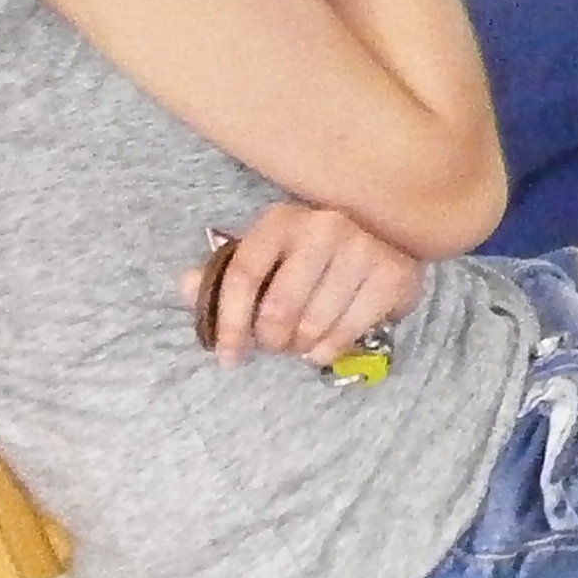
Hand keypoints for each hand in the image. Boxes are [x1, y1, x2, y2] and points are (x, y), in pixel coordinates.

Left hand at [182, 202, 423, 367]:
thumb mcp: (267, 256)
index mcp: (281, 221)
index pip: (243, 275)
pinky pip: (348, 332)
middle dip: (271, 340)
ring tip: (300, 343)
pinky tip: (323, 346)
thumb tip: (185, 286)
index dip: (230, 323)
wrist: (389, 238)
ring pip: (313, 324)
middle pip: (279, 308)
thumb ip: (224, 274)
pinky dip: (328, 350)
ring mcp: (362, 248)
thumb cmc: (312, 255)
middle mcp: (323, 226)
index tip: (228, 357)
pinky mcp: (392, 274)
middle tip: (275, 346)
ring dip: (300, 347)